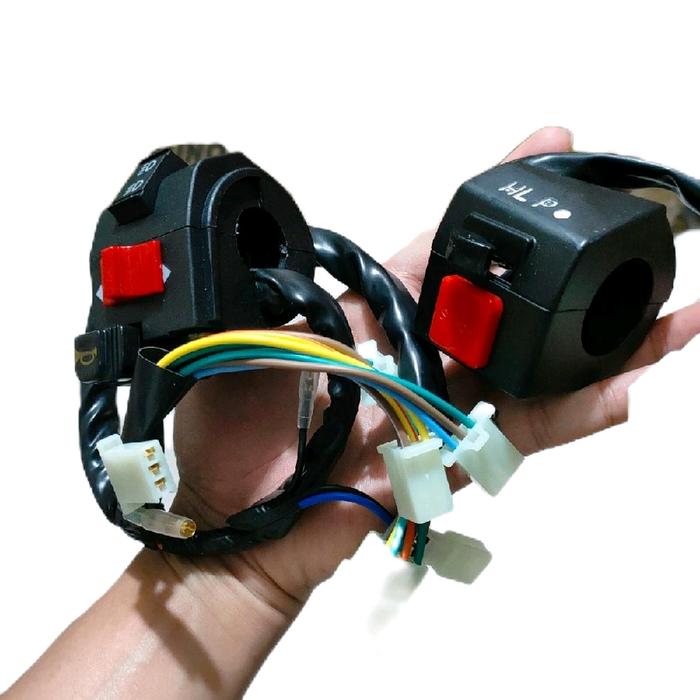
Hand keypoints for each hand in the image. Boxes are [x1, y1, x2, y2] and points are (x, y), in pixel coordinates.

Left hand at [170, 126, 699, 616]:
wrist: (235, 526)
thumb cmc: (231, 441)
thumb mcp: (251, 344)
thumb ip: (298, 302)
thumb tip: (326, 257)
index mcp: (367, 321)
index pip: (439, 252)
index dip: (487, 211)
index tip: (537, 156)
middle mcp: (414, 358)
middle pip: (502, 308)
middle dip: (562, 268)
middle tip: (625, 226)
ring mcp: (440, 409)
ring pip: (529, 370)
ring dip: (597, 344)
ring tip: (667, 314)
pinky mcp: (451, 463)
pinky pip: (517, 436)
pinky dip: (572, 414)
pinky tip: (626, 387)